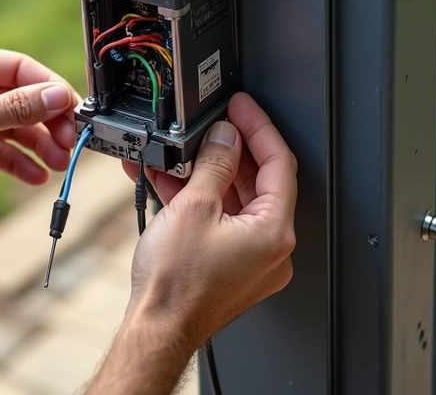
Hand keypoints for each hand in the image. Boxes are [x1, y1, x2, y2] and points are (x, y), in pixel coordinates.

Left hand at [0, 46, 78, 223]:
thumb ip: (14, 109)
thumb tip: (56, 95)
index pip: (19, 69)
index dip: (48, 88)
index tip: (71, 110)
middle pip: (22, 100)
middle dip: (47, 122)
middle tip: (69, 142)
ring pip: (16, 129)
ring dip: (38, 145)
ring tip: (57, 163)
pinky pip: (2, 152)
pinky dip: (20, 163)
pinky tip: (35, 176)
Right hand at [120, 92, 296, 345]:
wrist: (156, 328)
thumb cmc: (175, 285)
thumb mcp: (194, 207)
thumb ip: (214, 164)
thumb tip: (224, 137)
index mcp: (274, 232)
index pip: (279, 164)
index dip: (259, 128)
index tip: (242, 107)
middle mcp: (271, 248)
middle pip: (259, 182)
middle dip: (231, 150)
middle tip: (212, 125)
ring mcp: (251, 260)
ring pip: (237, 202)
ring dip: (210, 174)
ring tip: (182, 154)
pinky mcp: (230, 268)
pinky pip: (222, 222)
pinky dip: (202, 201)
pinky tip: (174, 184)